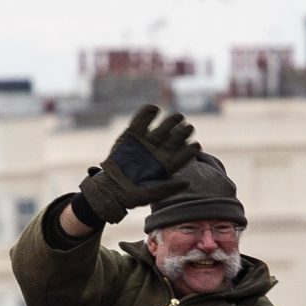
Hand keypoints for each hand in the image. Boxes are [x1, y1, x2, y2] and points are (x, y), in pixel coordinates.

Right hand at [76, 105, 201, 223]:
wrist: (110, 189)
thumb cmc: (133, 195)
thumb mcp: (152, 194)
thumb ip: (168, 188)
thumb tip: (187, 182)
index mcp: (166, 165)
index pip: (183, 155)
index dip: (190, 150)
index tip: (195, 146)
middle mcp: (158, 152)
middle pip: (175, 138)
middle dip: (183, 132)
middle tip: (188, 127)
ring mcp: (146, 143)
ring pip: (163, 128)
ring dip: (171, 121)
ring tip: (178, 117)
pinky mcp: (132, 135)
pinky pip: (141, 120)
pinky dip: (147, 113)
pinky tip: (153, 109)